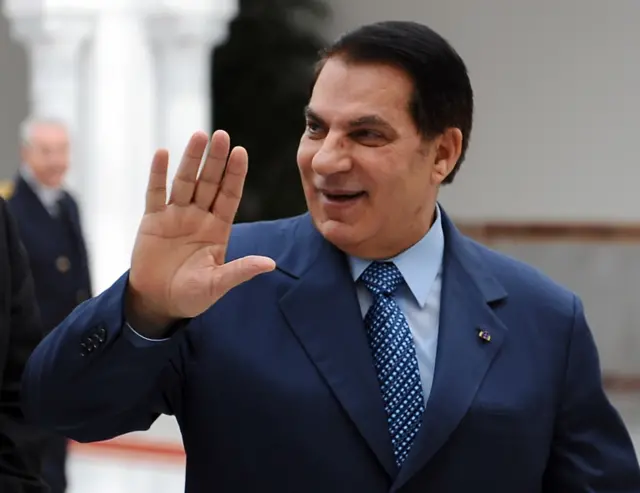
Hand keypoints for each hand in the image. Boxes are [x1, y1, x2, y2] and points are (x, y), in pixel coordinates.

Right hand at [126, 130, 275, 332]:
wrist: (159, 303)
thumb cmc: (193, 295)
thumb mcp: (218, 285)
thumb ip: (240, 271)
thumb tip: (270, 264)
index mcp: (218, 229)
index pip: (229, 195)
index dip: (235, 175)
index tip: (241, 152)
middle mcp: (199, 217)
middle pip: (209, 182)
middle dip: (216, 160)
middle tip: (222, 135)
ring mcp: (176, 216)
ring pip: (185, 182)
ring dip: (191, 159)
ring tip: (199, 136)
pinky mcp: (153, 221)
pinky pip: (156, 194)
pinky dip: (157, 174)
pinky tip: (162, 153)